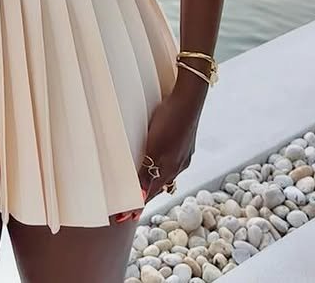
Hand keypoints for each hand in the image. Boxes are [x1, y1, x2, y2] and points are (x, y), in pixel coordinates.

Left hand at [137, 76, 207, 199]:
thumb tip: (141, 198)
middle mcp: (179, 165)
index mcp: (170, 169)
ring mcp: (184, 154)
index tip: (126, 217)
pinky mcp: (185, 143)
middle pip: (159, 185)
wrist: (189, 97)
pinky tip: (158, 159)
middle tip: (131, 205)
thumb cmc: (171, 119)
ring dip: (154, 180)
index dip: (138, 204)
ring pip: (166, 173)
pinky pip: (171, 161)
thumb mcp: (155, 146)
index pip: (151, 193)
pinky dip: (162, 166)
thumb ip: (148, 171)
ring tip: (143, 186)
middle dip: (146, 195)